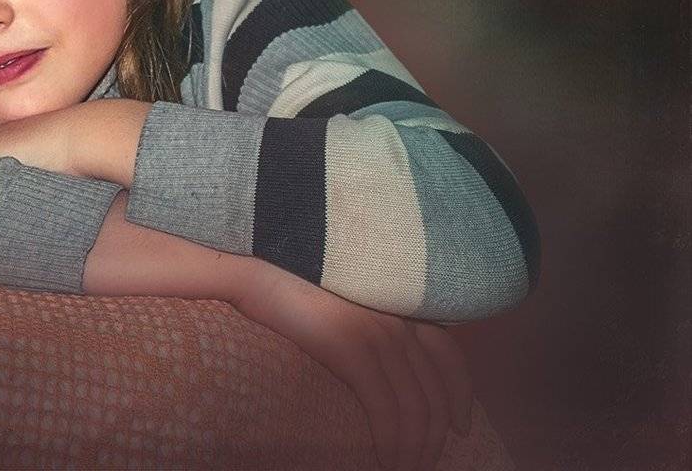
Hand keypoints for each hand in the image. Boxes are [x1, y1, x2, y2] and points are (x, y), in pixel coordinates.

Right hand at [234, 265, 470, 470]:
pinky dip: (392, 443)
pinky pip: (387, 410)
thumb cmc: (289, 283)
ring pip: (417, 408)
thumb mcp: (346, 299)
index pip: (451, 356)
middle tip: (425, 462)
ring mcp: (380, 332)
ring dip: (415, 449)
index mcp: (401, 301)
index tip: (460, 427)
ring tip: (405, 467)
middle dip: (435, 437)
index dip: (461, 397)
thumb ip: (372, 320)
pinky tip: (386, 459)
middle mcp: (400, 316)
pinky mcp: (354, 349)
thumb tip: (381, 363)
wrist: (256, 266)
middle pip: (437, 392)